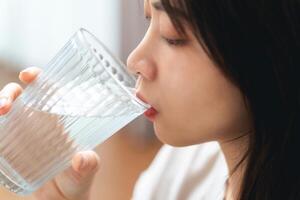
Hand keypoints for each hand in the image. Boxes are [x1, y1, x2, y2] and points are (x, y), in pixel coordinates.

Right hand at [0, 67, 99, 199]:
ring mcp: (26, 135)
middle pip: (24, 97)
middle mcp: (43, 124)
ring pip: (8, 111)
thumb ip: (88, 166)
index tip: (29, 75)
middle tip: (4, 105)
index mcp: (62, 122)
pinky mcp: (12, 149)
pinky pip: (0, 132)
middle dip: (10, 93)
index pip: (51, 92)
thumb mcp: (84, 174)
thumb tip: (81, 159)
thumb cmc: (76, 183)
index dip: (39, 79)